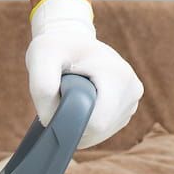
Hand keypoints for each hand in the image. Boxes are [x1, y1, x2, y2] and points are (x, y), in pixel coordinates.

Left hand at [25, 0, 143, 148]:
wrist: (70, 40)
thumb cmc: (55, 47)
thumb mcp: (41, 57)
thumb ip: (42, 87)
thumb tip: (52, 120)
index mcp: (118, 76)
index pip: (96, 123)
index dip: (70, 123)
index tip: (56, 103)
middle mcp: (132, 89)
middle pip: (99, 131)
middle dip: (74, 124)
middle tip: (60, 99)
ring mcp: (133, 100)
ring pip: (102, 133)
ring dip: (80, 125)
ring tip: (72, 98)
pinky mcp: (128, 107)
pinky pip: (105, 130)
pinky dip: (87, 124)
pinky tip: (81, 104)